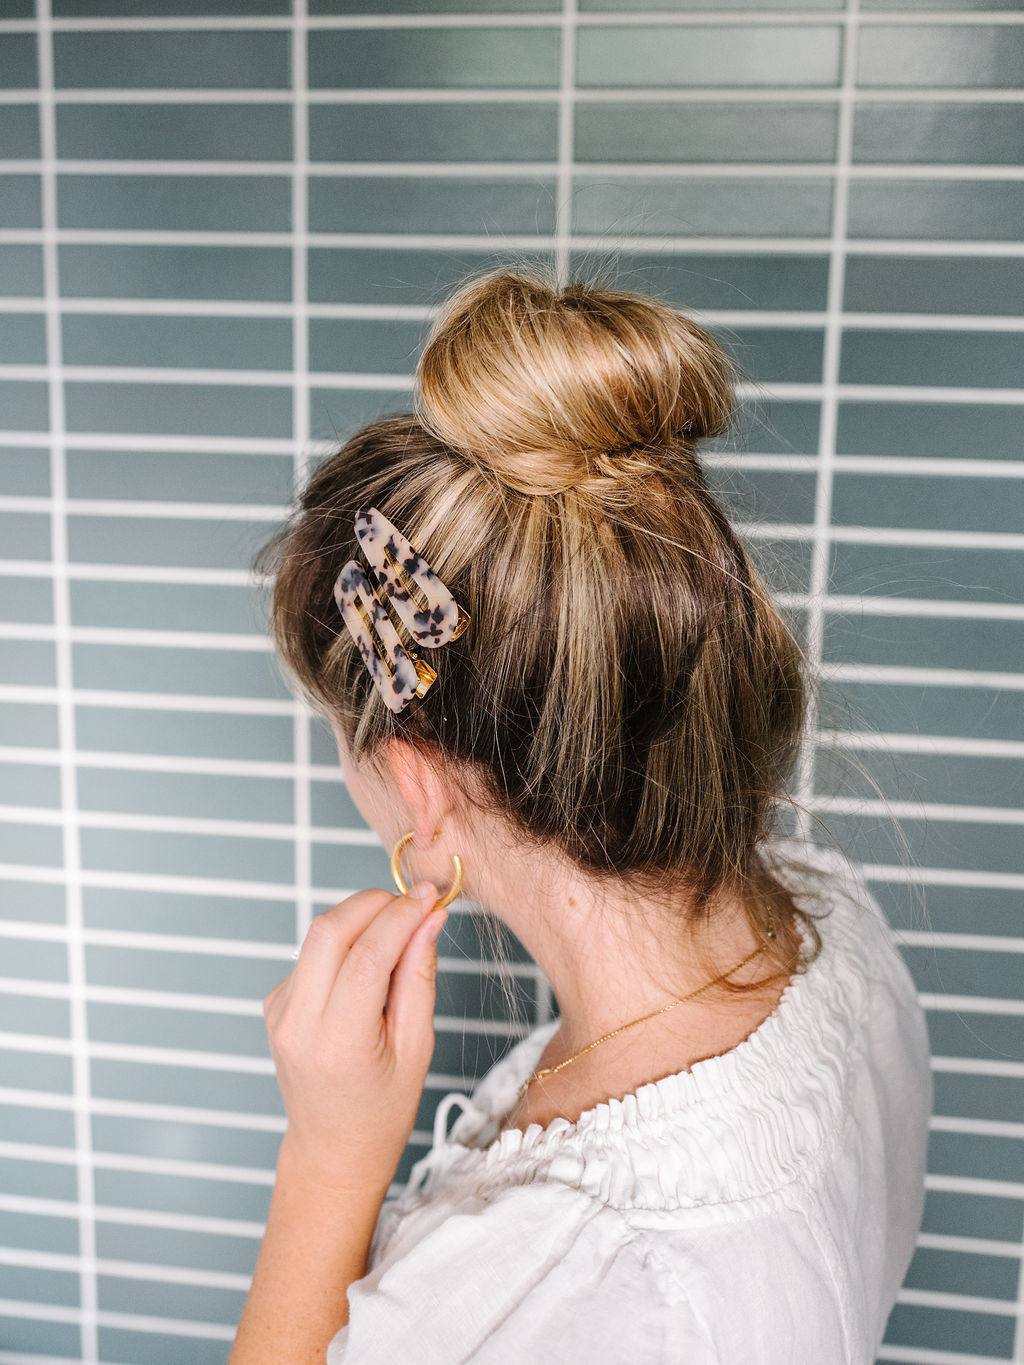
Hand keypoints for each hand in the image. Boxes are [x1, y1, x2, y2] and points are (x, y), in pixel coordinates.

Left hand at [263, 880, 446, 1198]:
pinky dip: (345, 942)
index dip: (402, 915)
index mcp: (339, 1043)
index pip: (368, 955)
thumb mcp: (417, 1049)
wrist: (332, 1148)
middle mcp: (298, 1023)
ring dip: (360, 917)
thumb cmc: (382, 1109)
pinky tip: (369, 964)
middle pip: (330, 930)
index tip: (431, 896)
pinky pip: (312, 953)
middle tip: (414, 904)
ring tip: (398, 932)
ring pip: (318, 934)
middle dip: (376, 902)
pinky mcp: (274, 1003)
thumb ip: (419, 977)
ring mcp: (279, 1011)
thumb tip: (429, 919)